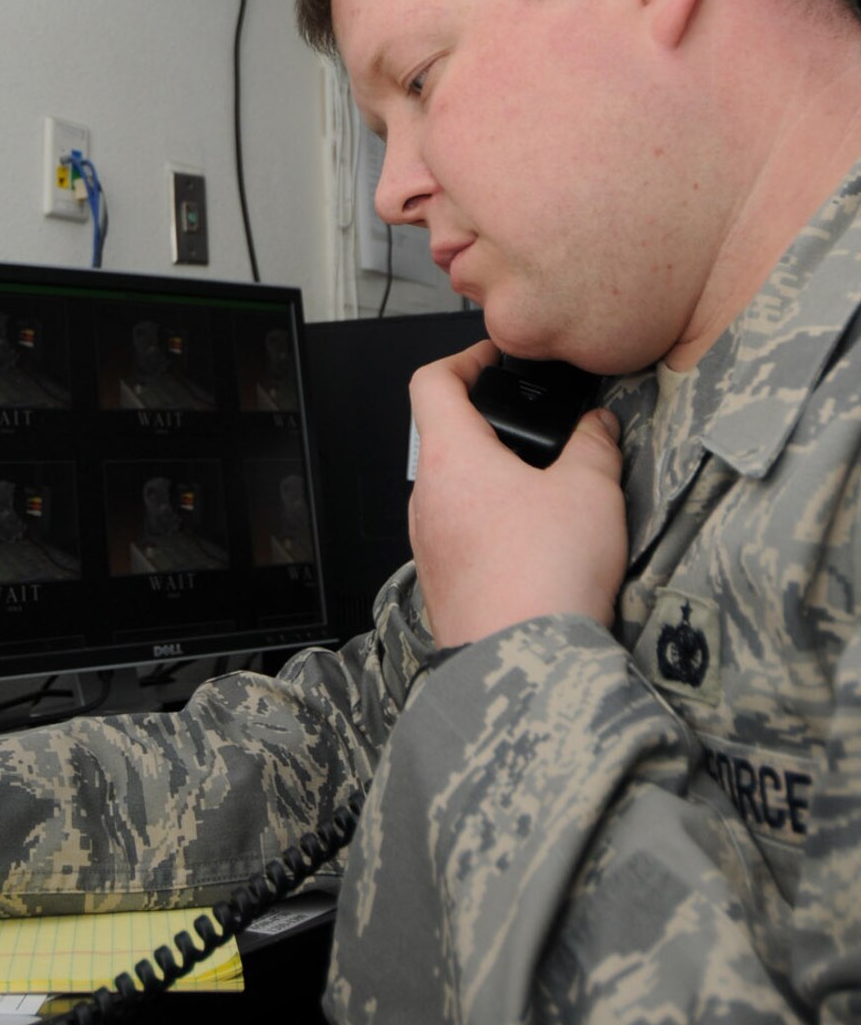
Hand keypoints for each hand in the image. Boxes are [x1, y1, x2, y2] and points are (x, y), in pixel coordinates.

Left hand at [408, 340, 625, 647]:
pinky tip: (536, 545)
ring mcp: (428, 546)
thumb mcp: (592, 490)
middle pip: (443, 439)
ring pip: (453, 492)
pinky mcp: (443, 585)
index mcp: (451, 458)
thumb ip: (595, 445)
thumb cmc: (545, 576)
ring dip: (492, 482)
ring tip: (545, 490)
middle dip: (489, 428)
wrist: (524, 665)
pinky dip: (491, 527)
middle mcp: (427, 499)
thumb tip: (597, 427)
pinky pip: (461, 537)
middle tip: (534, 429)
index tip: (493, 359)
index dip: (462, 359)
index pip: (431, 382)